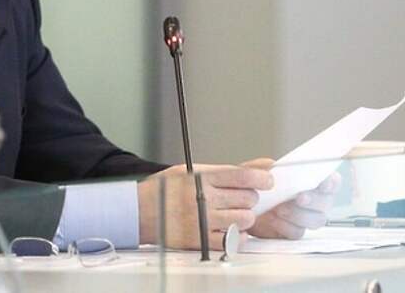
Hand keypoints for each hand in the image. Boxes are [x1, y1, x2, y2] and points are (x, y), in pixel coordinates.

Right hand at [138, 163, 273, 249]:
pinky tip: (227, 228)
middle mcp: (203, 198)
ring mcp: (203, 221)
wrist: (138, 211)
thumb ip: (226, 170)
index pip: (243, 176)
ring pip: (244, 219)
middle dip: (248, 198)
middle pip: (248, 198)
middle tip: (238, 198)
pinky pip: (233, 239)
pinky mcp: (200, 240)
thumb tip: (262, 165)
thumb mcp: (190, 170)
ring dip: (242, 216)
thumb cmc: (164, 189)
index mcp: (201, 178)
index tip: (266, 181)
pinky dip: (236, 235)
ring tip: (230, 213)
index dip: (261, 178)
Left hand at [244, 158, 340, 239]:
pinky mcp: (294, 231)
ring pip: (316, 220)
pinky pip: (298, 232)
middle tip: (300, 197)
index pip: (331, 182)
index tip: (322, 183)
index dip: (331, 183)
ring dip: (298, 214)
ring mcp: (306, 218)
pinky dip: (285, 225)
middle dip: (314, 200)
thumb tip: (275, 168)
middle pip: (326, 203)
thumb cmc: (255, 185)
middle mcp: (314, 201)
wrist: (241, 204)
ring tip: (279, 208)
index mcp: (311, 182)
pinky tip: (273, 219)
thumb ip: (267, 167)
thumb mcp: (257, 170)